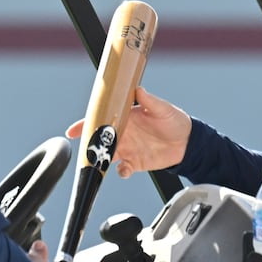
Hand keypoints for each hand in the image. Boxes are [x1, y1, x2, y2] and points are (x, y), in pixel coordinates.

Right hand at [65, 86, 191, 178]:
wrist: (188, 142)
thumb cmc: (174, 120)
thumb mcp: (162, 108)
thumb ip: (149, 101)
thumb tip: (138, 89)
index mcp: (125, 118)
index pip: (101, 119)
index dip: (85, 124)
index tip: (73, 131)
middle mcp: (123, 134)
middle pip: (99, 140)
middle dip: (89, 145)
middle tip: (86, 149)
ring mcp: (127, 149)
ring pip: (106, 156)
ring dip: (101, 161)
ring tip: (100, 163)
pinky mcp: (135, 163)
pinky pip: (122, 170)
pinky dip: (121, 171)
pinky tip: (124, 170)